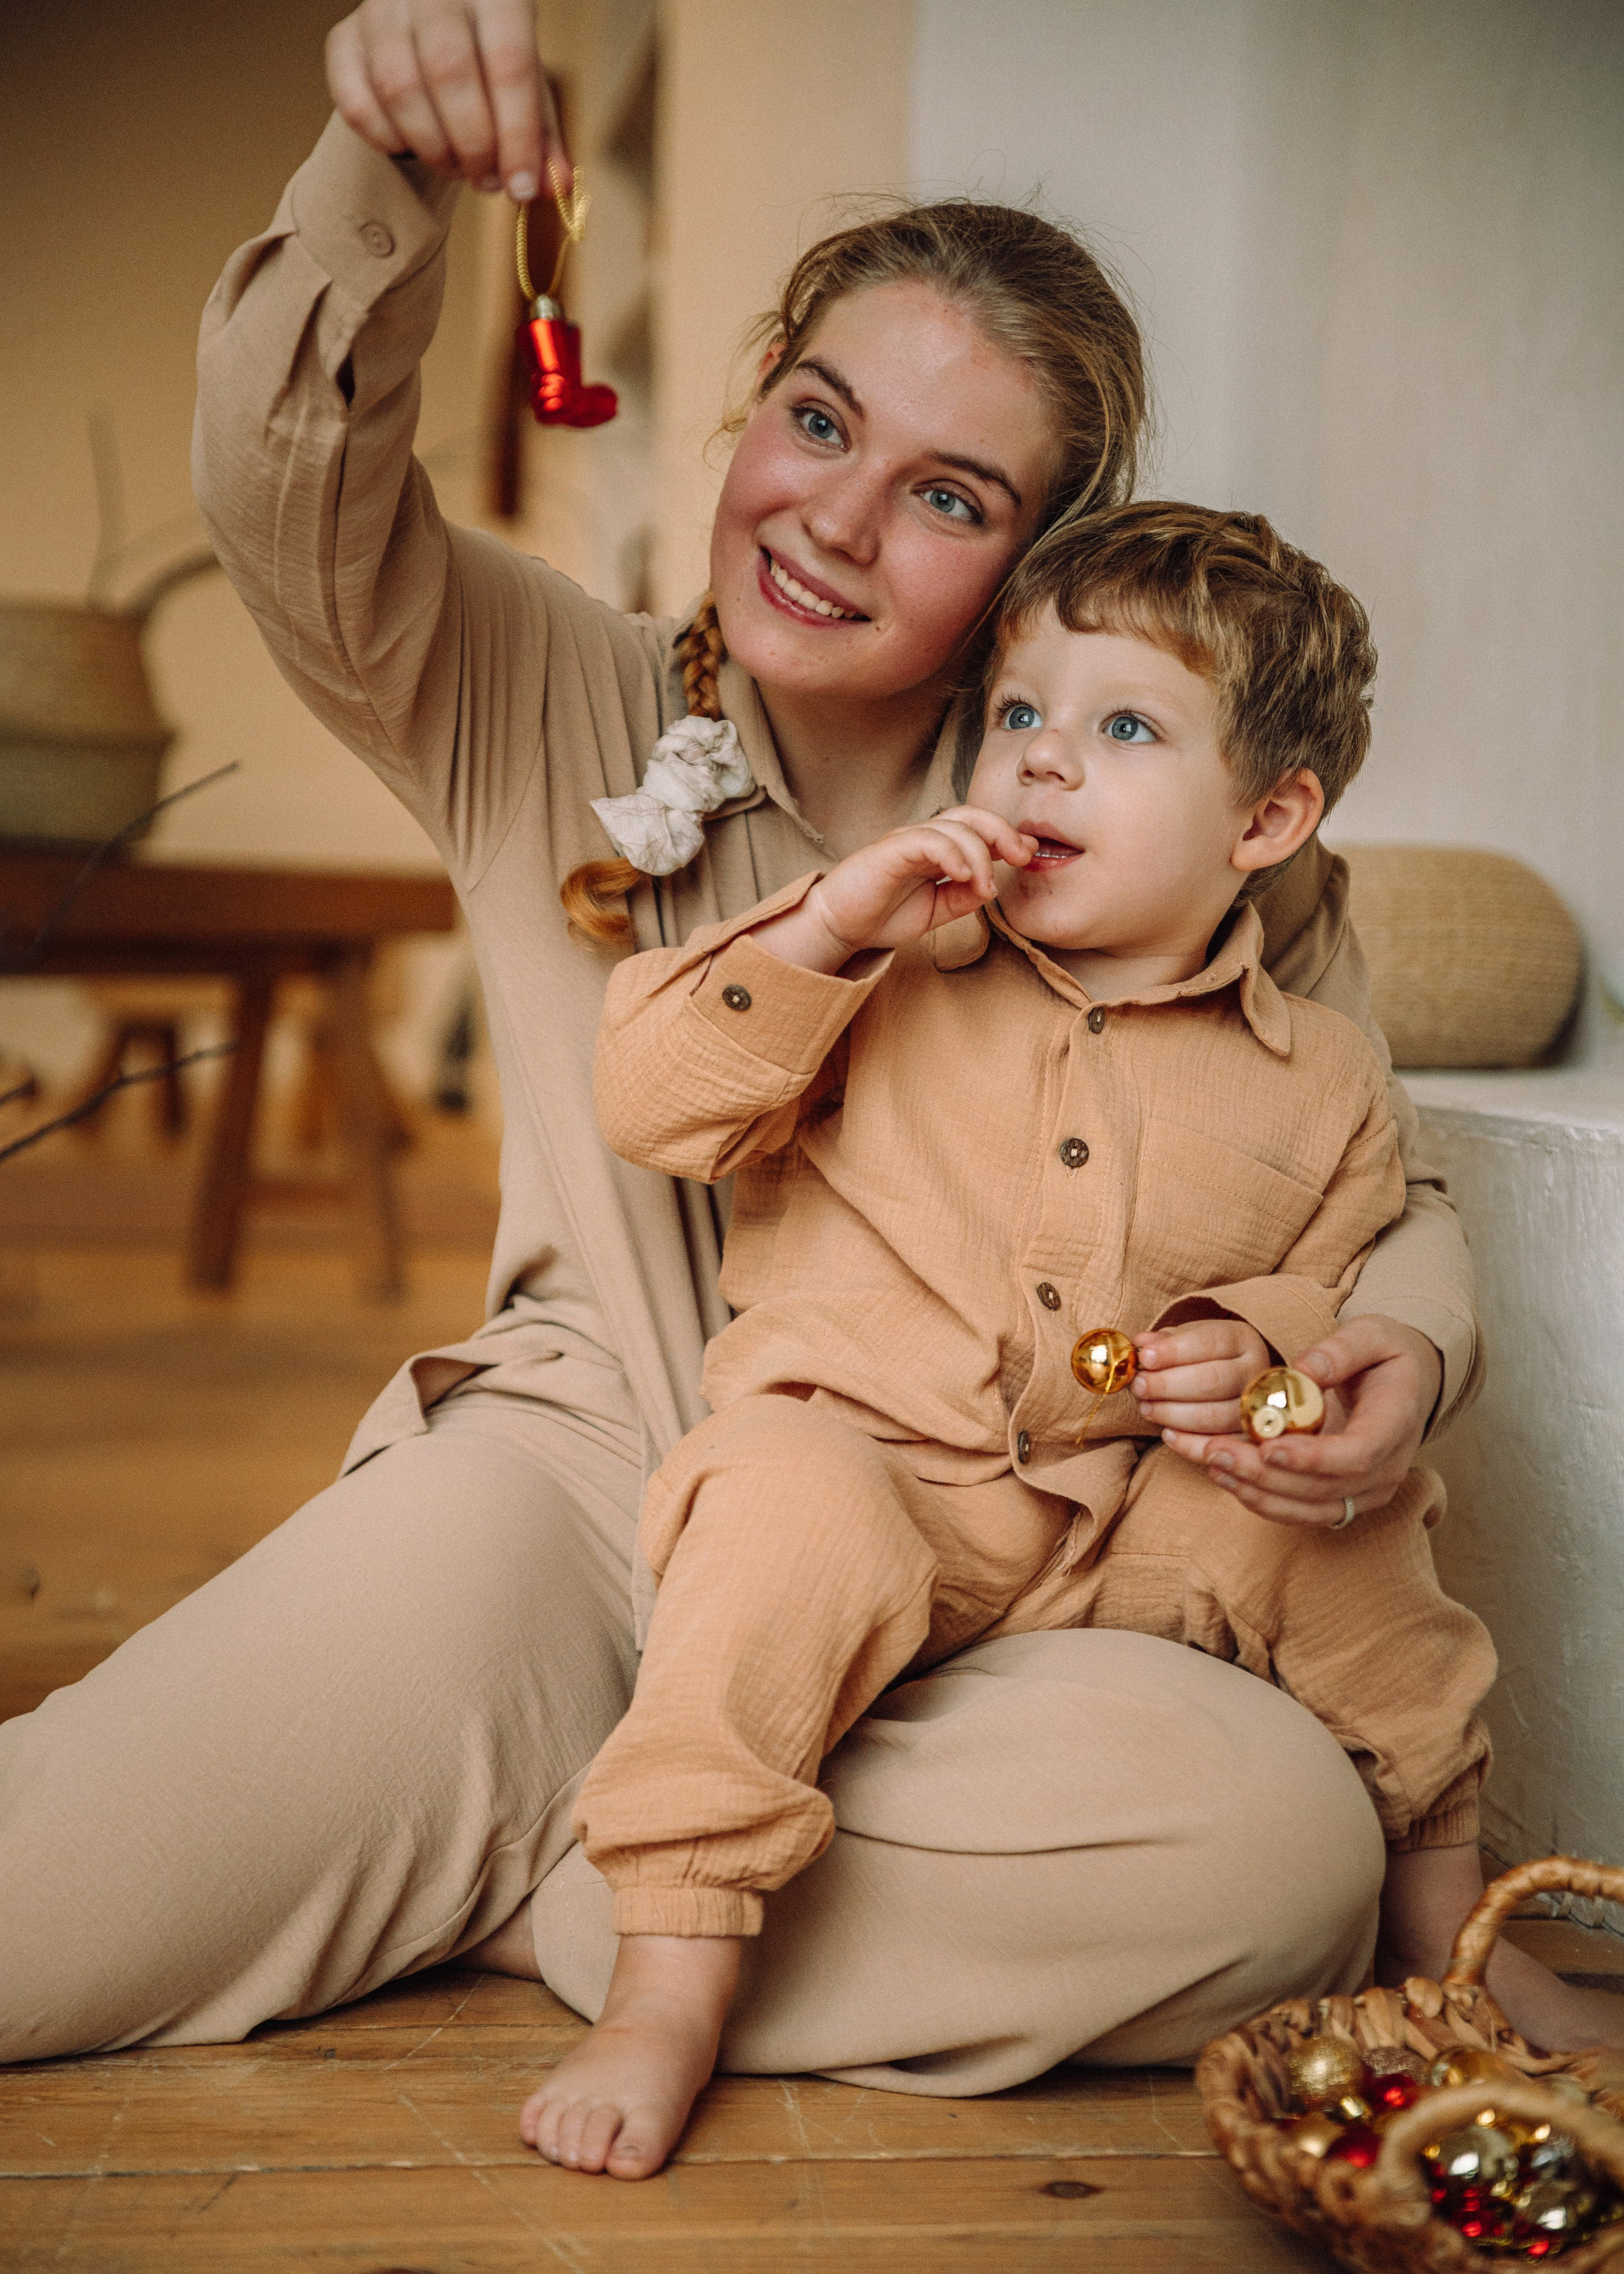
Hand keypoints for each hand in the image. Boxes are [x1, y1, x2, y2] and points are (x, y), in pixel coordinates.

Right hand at [326, 0, 569, 199]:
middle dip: (473, 145)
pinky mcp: (343, 38)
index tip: (521, 189)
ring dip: (432, 148)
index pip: (509, 62)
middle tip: (485, 180)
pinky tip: (410, 148)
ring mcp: (380, 8)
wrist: (430, 30)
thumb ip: (543, 139)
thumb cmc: (489, 63)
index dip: (517, 136)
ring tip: (453, 167)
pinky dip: (388, 142)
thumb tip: (555, 189)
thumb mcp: (527, 91)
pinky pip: (356, 102)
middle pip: (450, 72)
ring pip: (399, 88)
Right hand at [752, 808, 1034, 973]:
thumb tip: (993, 884)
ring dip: (980, 854)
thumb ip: (964, 897)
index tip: (1028, 854)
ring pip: (954, 827)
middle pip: (971, 816)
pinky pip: (928, 840)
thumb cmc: (882, 916)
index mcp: (936, 850)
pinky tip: (964, 875)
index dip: (1006, 837)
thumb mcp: (937, 911)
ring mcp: (907, 841)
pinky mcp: (891, 849)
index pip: (977, 830)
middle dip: (1002, 832)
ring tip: (987, 887)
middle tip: (1022, 856)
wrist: (840, 927)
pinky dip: (953, 854)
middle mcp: (923, 839)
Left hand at [1134, 1318, 1270, 1436]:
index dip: (1174, 1352)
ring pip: (1216, 1417)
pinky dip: (1190, 1444)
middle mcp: (1257, 1372)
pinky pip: (1220, 1446)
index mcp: (1242, 1340)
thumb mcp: (1187, 1338)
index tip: (1144, 1357)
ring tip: (1146, 1407)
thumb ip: (1165, 1341)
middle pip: (1213, 1381)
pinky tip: (1166, 1434)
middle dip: (1168, 1385)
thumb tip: (1142, 1343)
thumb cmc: (1204, 1356)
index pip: (1210, 1342)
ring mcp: (1257, 1407)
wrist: (1232, 1376)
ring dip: (1173, 1414)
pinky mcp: (1251, 1438)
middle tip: (1140, 1386)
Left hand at [1196, 1315, 1441, 1528]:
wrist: (1408, 1387)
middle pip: (1324, 1488)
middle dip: (1266, 1475)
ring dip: (1257, 1492)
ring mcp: (1367, 1492)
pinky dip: (1263, 1500)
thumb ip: (1342, 1349)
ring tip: (1213, 1464)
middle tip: (1216, 1451)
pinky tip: (1227, 1478)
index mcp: (1396, 1424)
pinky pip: (1303, 1512)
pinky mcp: (1346, 1500)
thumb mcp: (1373, 1334)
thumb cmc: (1386, 1356)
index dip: (1313, 1458)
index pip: (1358, 1454)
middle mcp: (1387, 1468)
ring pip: (1309, 1508)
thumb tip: (1305, 1371)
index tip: (1268, 1448)